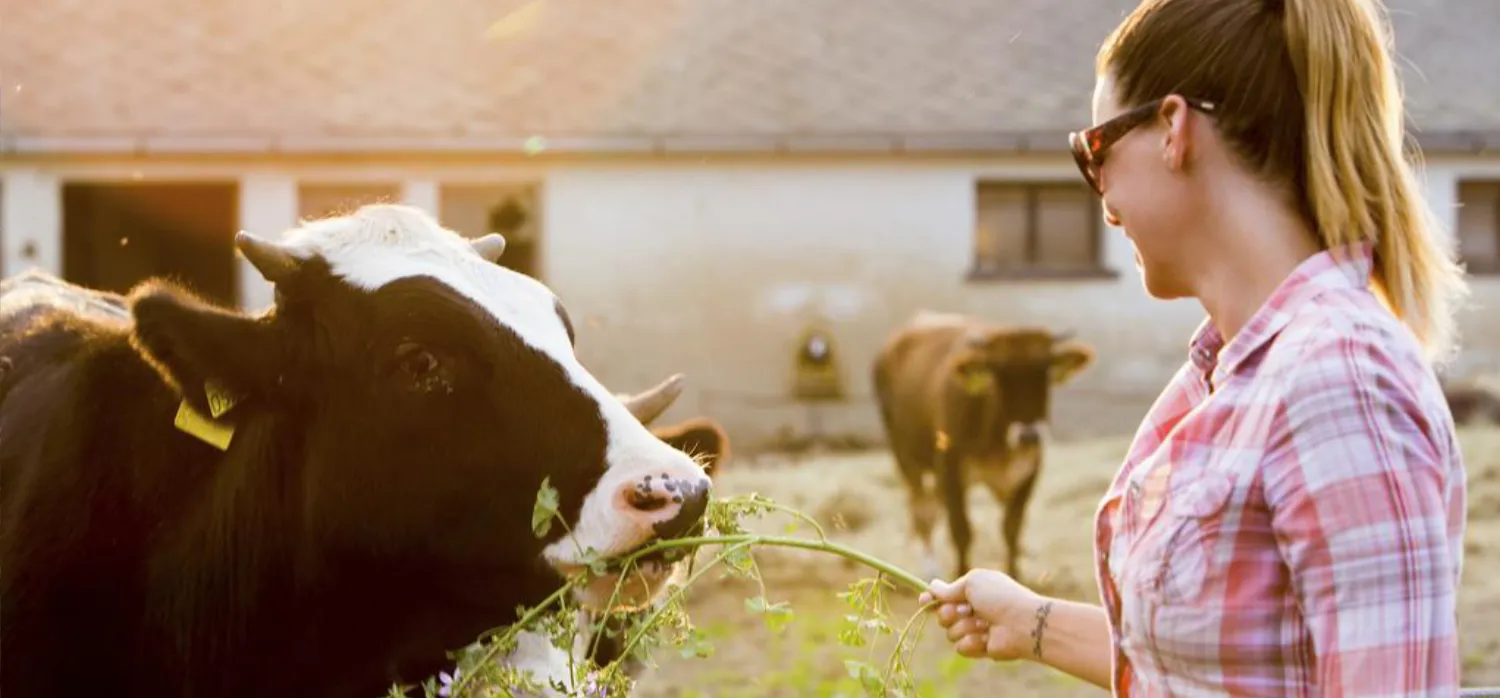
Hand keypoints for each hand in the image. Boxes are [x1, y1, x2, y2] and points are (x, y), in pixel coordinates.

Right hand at [918, 568, 1044, 661]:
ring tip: (985, 624)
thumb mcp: (973, 583)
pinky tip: (987, 638)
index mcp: (973, 592)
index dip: (932, 600)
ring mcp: (976, 630)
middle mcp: (972, 611)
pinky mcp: (979, 648)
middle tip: (966, 610)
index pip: (945, 597)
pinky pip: (960, 648)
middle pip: (942, 615)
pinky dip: (972, 641)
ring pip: (950, 633)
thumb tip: (932, 587)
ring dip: (965, 627)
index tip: (923, 601)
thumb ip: (950, 588)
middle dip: (950, 613)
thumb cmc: (1000, 597)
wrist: (1023, 623)